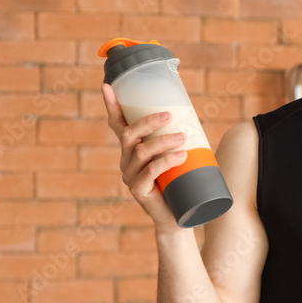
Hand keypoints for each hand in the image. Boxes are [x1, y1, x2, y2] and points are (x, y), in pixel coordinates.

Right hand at [102, 83, 187, 229]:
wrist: (180, 216)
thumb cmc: (180, 181)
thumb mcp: (178, 156)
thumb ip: (179, 138)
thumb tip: (194, 115)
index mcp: (132, 149)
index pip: (118, 124)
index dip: (112, 106)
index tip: (107, 86)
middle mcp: (126, 160)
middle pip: (129, 135)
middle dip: (147, 122)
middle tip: (168, 115)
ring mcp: (130, 176)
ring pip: (142, 152)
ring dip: (163, 141)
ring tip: (183, 138)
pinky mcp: (139, 190)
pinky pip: (150, 172)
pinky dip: (166, 161)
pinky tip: (181, 156)